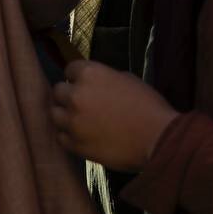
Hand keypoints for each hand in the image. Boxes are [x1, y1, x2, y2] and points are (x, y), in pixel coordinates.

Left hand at [51, 60, 178, 171]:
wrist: (158, 139)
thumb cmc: (148, 106)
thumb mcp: (128, 79)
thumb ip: (105, 79)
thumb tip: (96, 83)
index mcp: (90, 74)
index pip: (69, 69)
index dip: (77, 76)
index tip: (83, 83)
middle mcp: (75, 95)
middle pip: (58, 91)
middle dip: (68, 95)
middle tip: (81, 103)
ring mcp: (73, 121)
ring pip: (55, 114)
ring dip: (64, 115)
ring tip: (78, 120)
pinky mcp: (75, 144)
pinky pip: (61, 136)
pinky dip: (69, 135)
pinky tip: (81, 136)